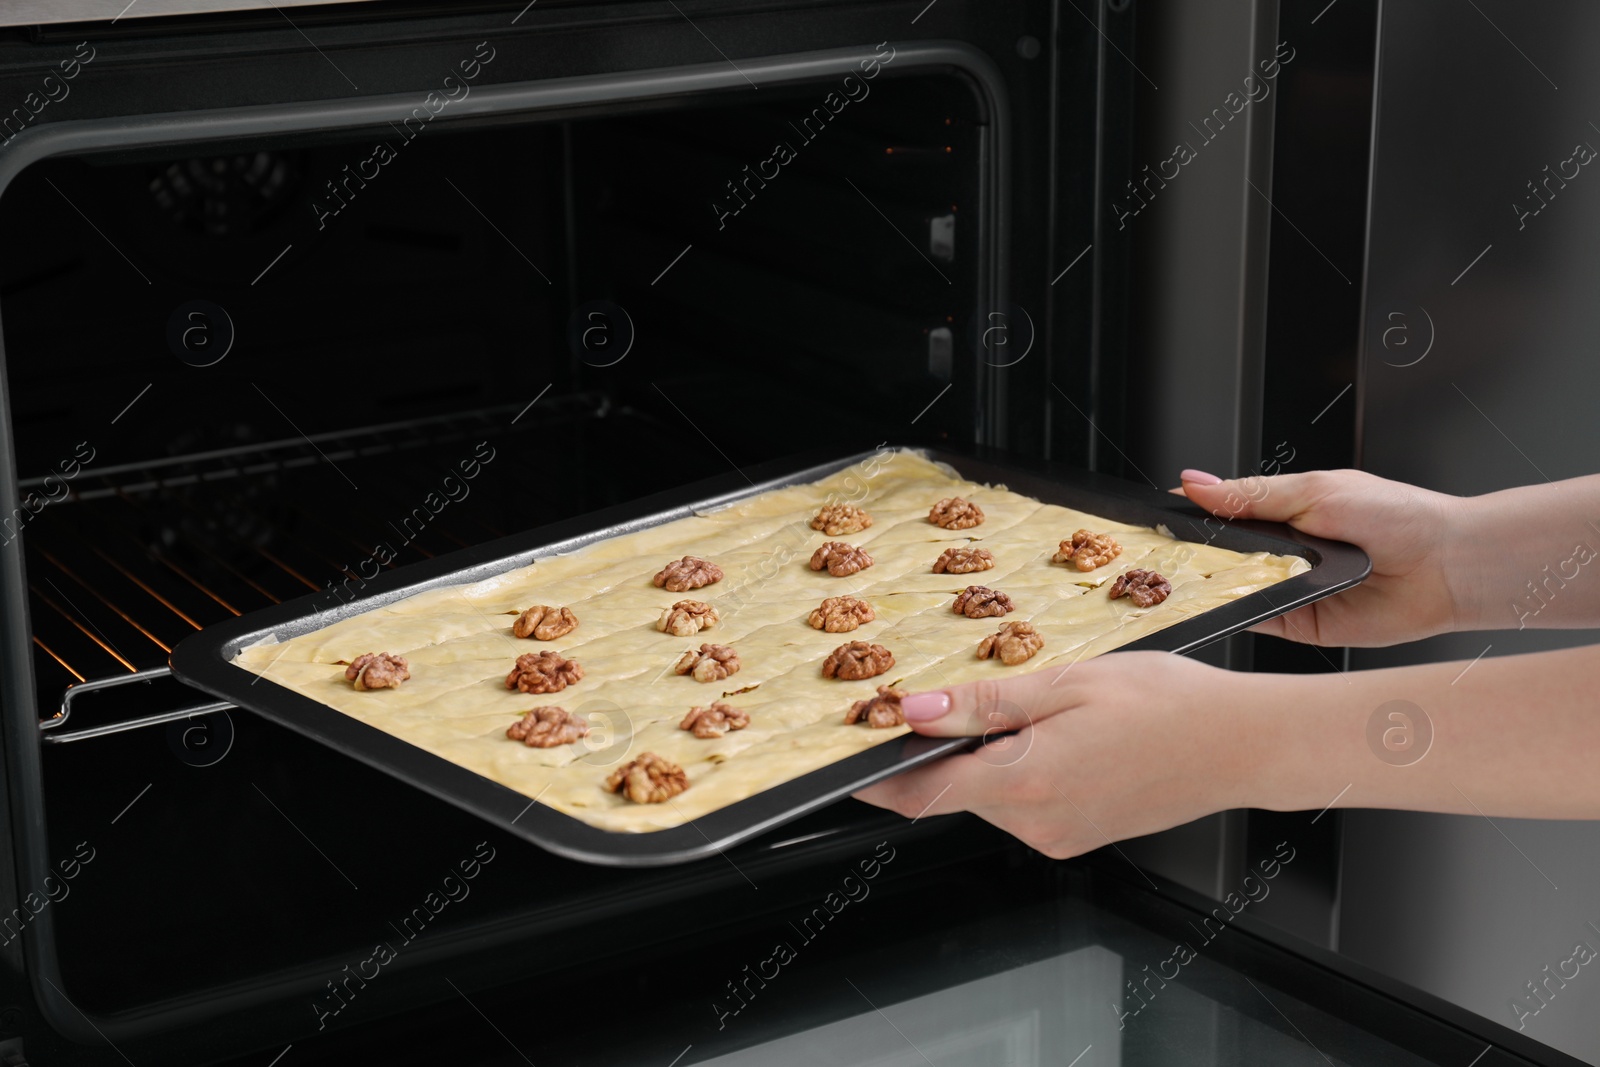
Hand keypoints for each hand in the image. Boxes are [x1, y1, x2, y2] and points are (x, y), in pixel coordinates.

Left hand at [853, 652, 1258, 857]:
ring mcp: (1060, 836)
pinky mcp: (1078, 836)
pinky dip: (1017, 770)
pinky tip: (1052, 733)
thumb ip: (984, 703)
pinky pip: (1025, 803)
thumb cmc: (1171, 705)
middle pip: (954, 791)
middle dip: (936, 751)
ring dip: (982, 757)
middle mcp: (1038, 824)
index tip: (843, 756)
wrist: (1243, 743)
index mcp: (1028, 784)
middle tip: (937, 698)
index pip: (921, 793)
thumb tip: (914, 711)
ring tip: (1020, 707)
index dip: (874, 776)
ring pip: (990, 795)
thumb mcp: (1068, 684)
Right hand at [1177, 468, 1463, 646]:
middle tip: (1161, 555)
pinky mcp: (1298, 624)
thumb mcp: (1313, 491)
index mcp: (1283, 513)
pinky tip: (1224, 601)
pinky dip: (1237, 613)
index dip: (1189, 518)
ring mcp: (1288, 589)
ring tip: (1189, 579)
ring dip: (1215, 584)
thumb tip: (1195, 484)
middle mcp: (1283, 553)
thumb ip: (1249, 494)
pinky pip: (1256, 619)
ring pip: (1233, 589)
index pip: (1221, 515)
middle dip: (1194, 556)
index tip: (1156, 521)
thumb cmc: (1396, 516)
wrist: (1446, 564)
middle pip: (1221, 556)